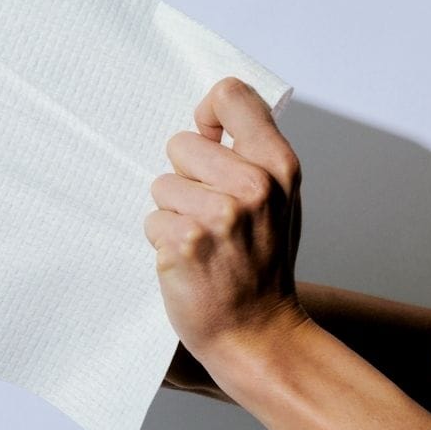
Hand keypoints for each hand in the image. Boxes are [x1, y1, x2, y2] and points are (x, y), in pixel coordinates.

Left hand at [145, 76, 310, 384]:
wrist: (259, 333)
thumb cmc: (262, 266)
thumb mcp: (280, 200)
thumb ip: (252, 156)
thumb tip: (208, 121)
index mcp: (279, 165)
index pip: (230, 96)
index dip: (207, 115)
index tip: (206, 138)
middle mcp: (253, 186)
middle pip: (180, 144)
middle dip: (185, 178)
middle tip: (210, 216)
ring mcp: (220, 215)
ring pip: (161, 184)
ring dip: (172, 213)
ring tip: (202, 243)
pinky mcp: (185, 243)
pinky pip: (151, 220)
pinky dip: (162, 243)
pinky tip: (189, 263)